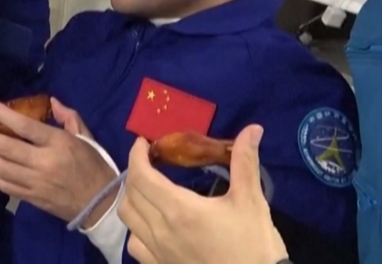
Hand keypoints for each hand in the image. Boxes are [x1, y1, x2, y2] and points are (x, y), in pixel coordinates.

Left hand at [0, 98, 117, 225]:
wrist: (101, 205)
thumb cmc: (94, 166)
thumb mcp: (87, 137)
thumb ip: (69, 117)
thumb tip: (51, 102)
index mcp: (58, 143)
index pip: (25, 126)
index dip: (4, 114)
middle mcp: (44, 163)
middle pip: (6, 147)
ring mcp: (35, 183)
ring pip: (0, 168)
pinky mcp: (31, 198)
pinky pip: (4, 186)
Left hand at [120, 124, 286, 263]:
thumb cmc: (254, 245)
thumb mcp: (251, 201)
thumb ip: (245, 162)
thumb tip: (253, 129)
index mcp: (179, 209)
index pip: (141, 175)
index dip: (137, 155)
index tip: (144, 143)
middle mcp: (160, 230)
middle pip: (130, 193)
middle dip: (136, 172)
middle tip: (151, 162)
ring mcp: (157, 253)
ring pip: (127, 218)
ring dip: (132, 198)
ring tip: (148, 189)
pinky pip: (134, 245)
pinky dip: (136, 228)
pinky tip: (151, 224)